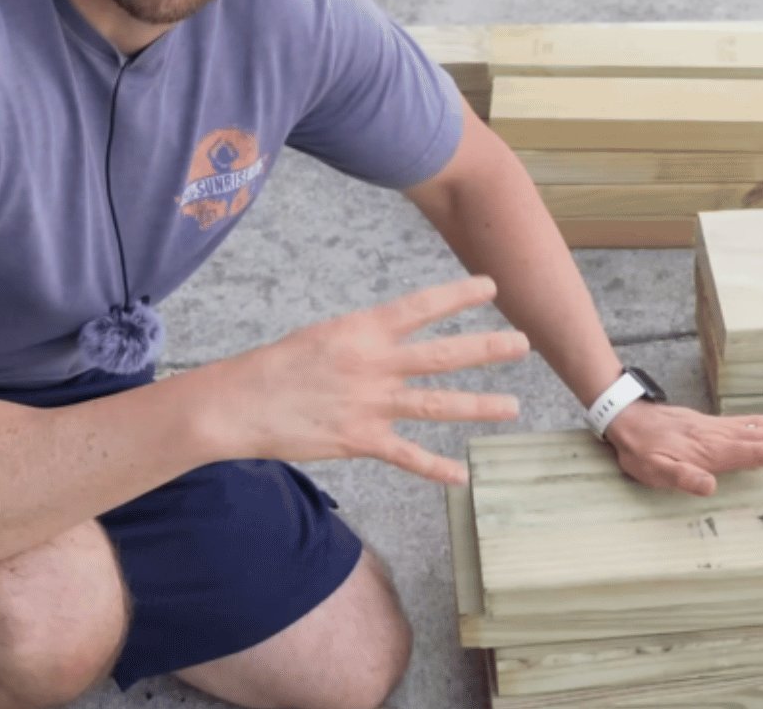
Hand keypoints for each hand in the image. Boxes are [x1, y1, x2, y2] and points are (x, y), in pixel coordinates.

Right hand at [207, 276, 528, 485]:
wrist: (239, 403)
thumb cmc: (278, 366)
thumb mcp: (325, 335)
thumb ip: (365, 340)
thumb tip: (394, 340)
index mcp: (363, 331)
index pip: (421, 307)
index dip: (459, 295)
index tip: (490, 287)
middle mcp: (374, 364)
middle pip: (444, 354)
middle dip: (487, 348)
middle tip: (523, 343)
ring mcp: (371, 404)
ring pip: (437, 404)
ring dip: (479, 405)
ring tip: (513, 407)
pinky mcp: (361, 439)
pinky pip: (408, 456)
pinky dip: (436, 468)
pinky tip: (462, 475)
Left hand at [602, 402, 762, 495]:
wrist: (627, 419)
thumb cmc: (641, 450)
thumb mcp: (654, 471)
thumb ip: (682, 477)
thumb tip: (710, 486)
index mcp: (714, 450)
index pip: (758, 453)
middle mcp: (723, 435)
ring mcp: (721, 428)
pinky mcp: (716, 425)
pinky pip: (753, 423)